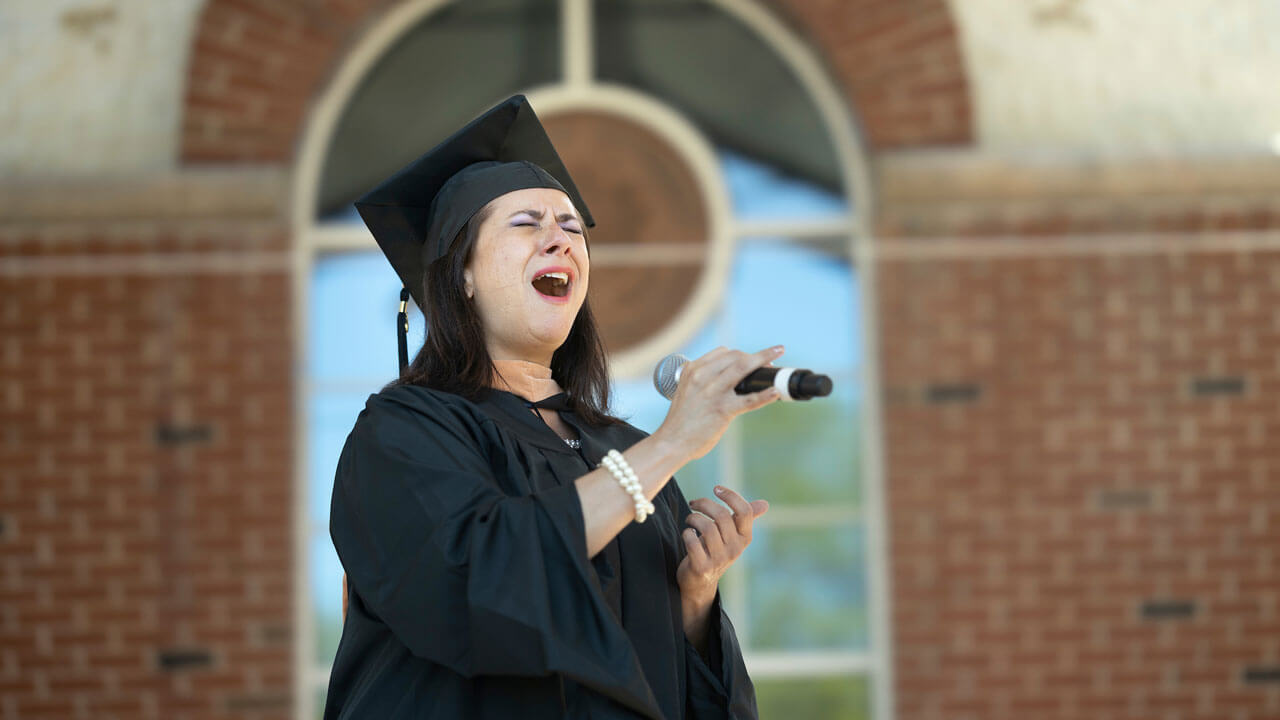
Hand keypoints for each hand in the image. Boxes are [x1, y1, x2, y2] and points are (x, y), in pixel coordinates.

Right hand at [655, 346, 783, 461]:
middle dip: (756, 357)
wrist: (670, 443)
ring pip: (743, 368)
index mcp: (693, 369)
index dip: (742, 354)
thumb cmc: (681, 420)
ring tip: (777, 364)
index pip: (723, 352)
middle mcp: (702, 376)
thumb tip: (727, 379)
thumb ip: (702, 381)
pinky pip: (749, 400)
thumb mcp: (686, 391)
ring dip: (764, 361)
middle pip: (736, 356)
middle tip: (770, 363)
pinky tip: (776, 393)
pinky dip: (765, 395)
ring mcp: (713, 392)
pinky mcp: (722, 410)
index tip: (753, 359)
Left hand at [677, 485, 768, 612]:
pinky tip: (687, 534)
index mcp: (745, 537)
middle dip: (704, 504)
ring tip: (689, 519)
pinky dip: (687, 533)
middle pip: (721, 516)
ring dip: (693, 518)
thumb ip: (745, 518)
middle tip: (693, 504)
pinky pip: (692, 542)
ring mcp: (719, 560)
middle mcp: (735, 549)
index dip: (730, 496)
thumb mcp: (732, 535)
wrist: (700, 582)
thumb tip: (765, 504)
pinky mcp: (702, 567)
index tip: (716, 489)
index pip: (744, 512)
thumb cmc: (715, 550)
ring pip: (706, 528)